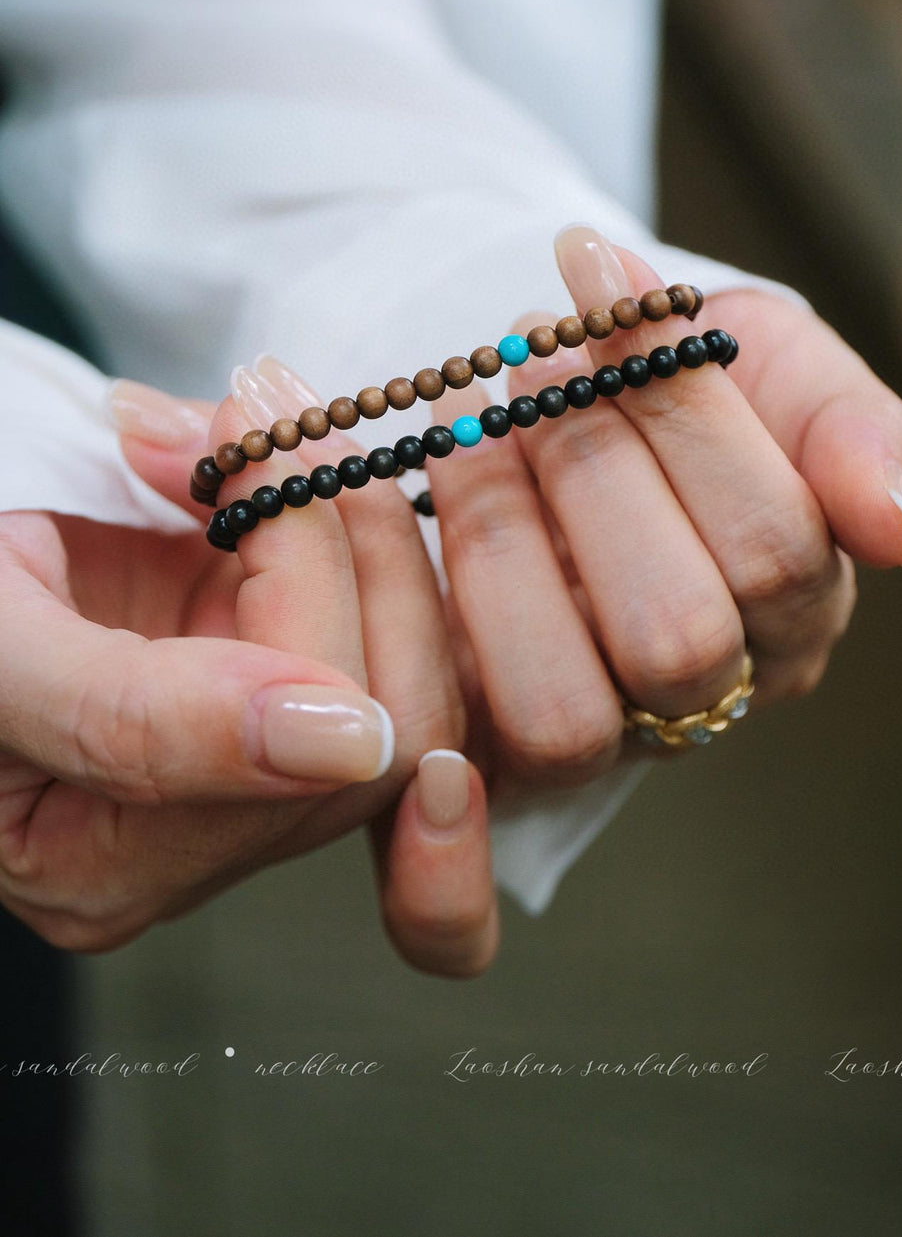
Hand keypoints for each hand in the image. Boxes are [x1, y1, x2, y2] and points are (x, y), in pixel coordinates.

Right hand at [0, 388, 496, 976]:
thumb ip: (140, 716)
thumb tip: (347, 747)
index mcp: (111, 868)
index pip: (303, 749)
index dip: (301, 572)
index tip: (250, 434)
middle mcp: (202, 834)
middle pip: (390, 716)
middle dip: (355, 537)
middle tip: (267, 410)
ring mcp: (253, 748)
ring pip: (414, 660)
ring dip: (360, 514)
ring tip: (262, 414)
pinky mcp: (272, 667)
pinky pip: (386, 610)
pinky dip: (348, 513)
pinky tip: (277, 447)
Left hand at [421, 225, 901, 782]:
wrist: (592, 403)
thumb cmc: (709, 387)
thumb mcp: (792, 371)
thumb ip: (855, 432)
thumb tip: (894, 531)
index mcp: (805, 606)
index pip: (775, 544)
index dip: (685, 412)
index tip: (602, 274)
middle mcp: (717, 689)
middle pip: (676, 636)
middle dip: (590, 470)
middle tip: (533, 352)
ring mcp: (607, 730)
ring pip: (563, 705)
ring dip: (499, 536)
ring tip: (469, 408)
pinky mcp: (497, 742)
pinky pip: (455, 716)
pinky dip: (418, 580)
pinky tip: (410, 468)